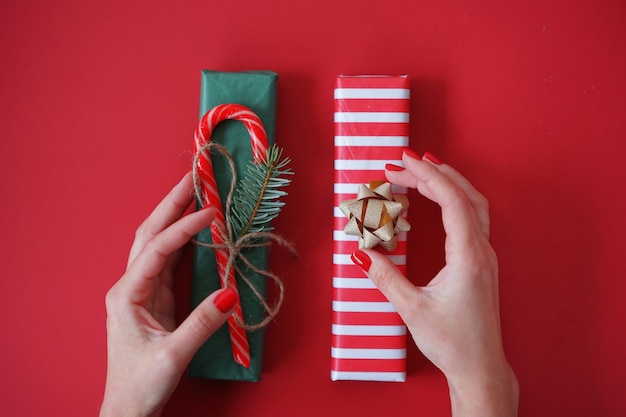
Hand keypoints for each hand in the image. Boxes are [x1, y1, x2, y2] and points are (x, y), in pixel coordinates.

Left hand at [100, 172, 237, 416]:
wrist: (127, 409)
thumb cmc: (140, 385)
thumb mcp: (172, 355)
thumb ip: (202, 322)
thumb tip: (231, 291)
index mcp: (127, 294)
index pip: (158, 250)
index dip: (184, 228)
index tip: (211, 212)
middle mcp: (131, 286)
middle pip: (150, 234)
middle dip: (171, 204)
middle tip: (194, 177)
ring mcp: (142, 291)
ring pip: (158, 243)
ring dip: (176, 217)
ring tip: (197, 193)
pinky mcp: (155, 299)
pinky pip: (170, 261)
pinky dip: (185, 241)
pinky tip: (199, 230)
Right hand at [351, 151, 517, 416]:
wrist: (480, 366)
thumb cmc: (452, 341)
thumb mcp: (412, 309)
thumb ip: (385, 277)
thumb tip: (359, 253)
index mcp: (468, 256)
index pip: (452, 202)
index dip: (428, 177)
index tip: (403, 162)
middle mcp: (481, 250)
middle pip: (464, 196)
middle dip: (433, 175)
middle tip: (401, 165)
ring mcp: (485, 255)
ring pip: (473, 204)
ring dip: (448, 183)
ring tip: (421, 171)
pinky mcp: (481, 262)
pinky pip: (473, 218)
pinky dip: (455, 200)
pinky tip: (439, 200)